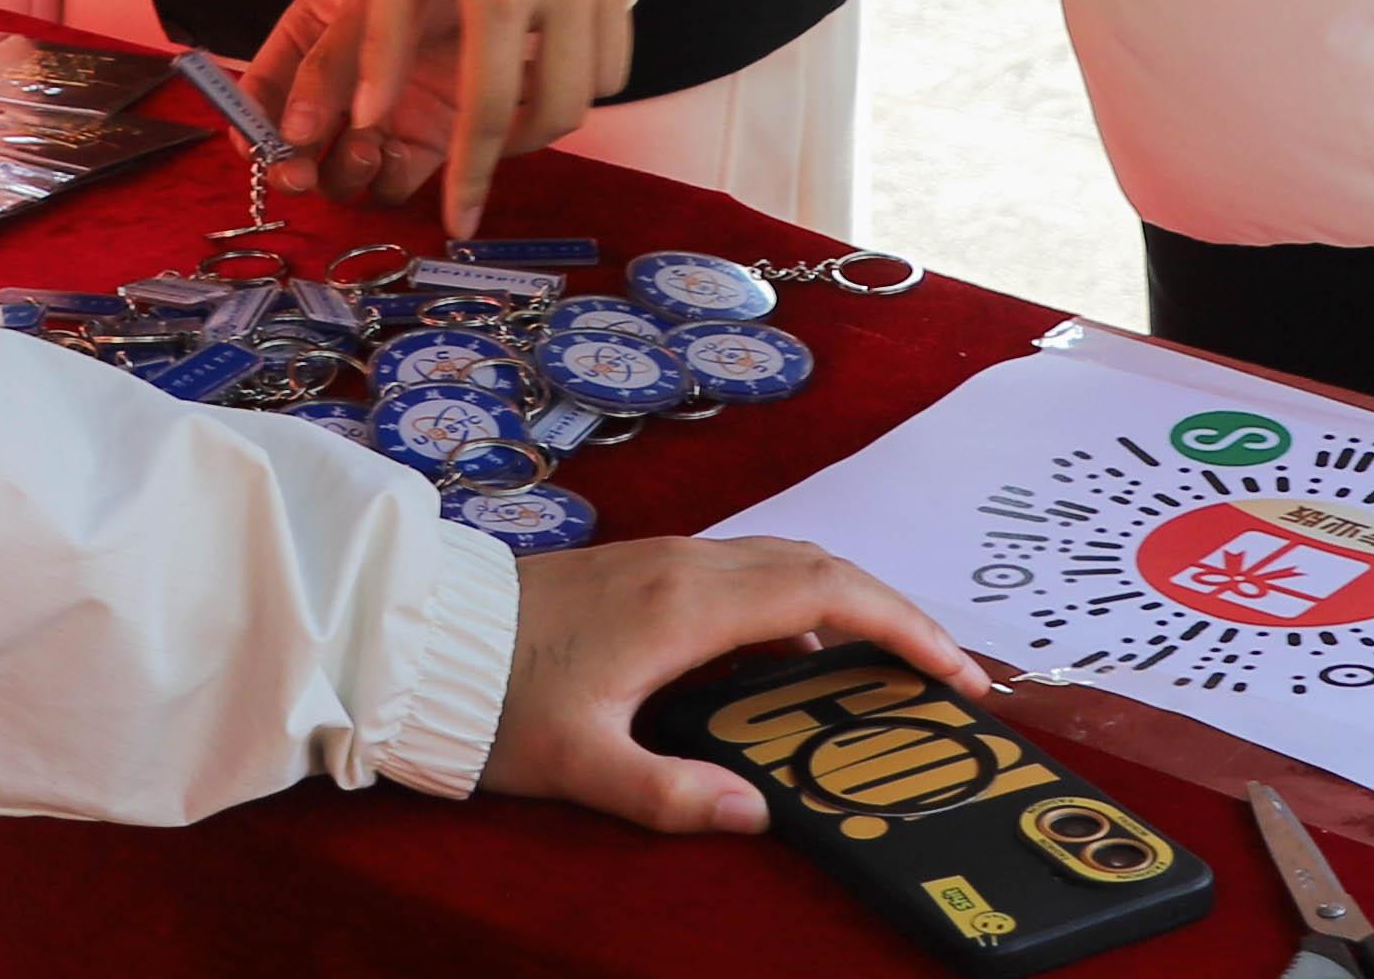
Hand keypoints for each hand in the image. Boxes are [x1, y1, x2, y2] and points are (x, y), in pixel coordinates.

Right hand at [245, 0, 469, 212]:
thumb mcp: (372, 4)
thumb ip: (327, 66)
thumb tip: (292, 131)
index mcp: (309, 39)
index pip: (261, 92)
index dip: (250, 125)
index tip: (257, 148)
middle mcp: (339, 87)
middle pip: (294, 145)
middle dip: (291, 165)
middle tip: (300, 174)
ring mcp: (380, 118)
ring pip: (339, 172)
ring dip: (342, 173)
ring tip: (365, 149)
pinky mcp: (423, 145)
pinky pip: (390, 182)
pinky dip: (388, 181)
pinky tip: (397, 156)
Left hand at [253, 0, 648, 234]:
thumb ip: (383, 39)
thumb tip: (369, 121)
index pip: (488, 111)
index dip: (472, 176)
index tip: (459, 221)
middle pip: (563, 109)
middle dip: (521, 143)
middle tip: (486, 144)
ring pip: (606, 72)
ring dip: (561, 94)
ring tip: (515, 81)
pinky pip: (622, 15)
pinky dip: (589, 40)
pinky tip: (546, 20)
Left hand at [485, 537, 985, 834]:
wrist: (418, 634)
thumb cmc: (497, 698)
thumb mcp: (577, 763)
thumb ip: (669, 794)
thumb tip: (760, 815)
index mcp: (686, 606)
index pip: (826, 595)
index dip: (902, 627)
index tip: (955, 673)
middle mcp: (687, 565)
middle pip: (820, 566)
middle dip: (893, 615)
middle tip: (945, 677)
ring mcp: (664, 558)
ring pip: (784, 561)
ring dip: (846, 604)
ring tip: (885, 670)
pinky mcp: (643, 565)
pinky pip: (748, 571)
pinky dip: (798, 604)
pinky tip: (793, 662)